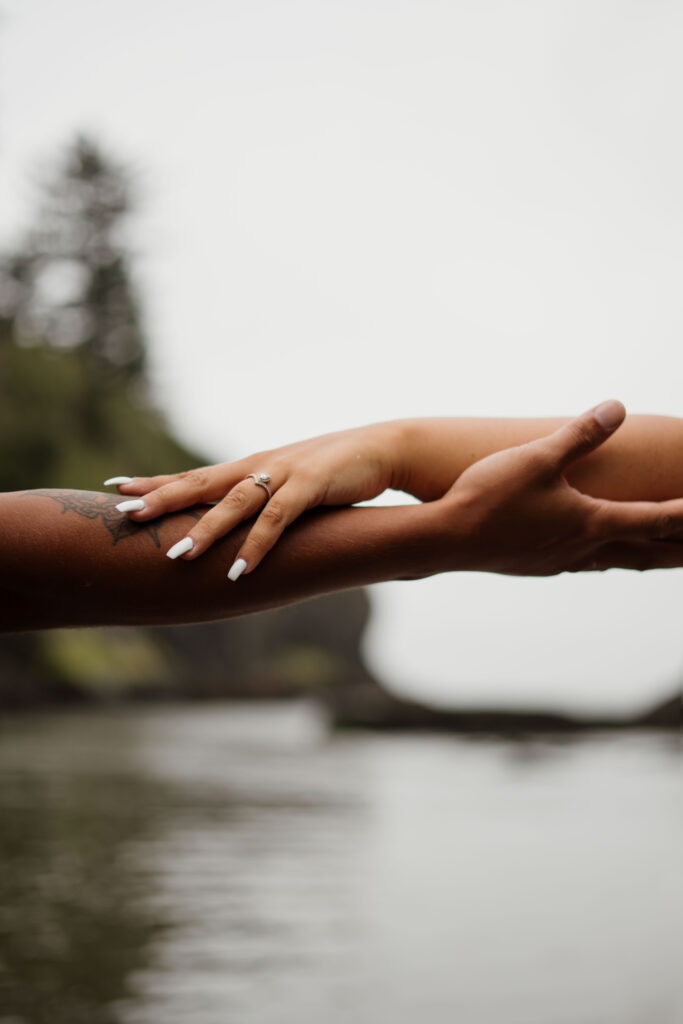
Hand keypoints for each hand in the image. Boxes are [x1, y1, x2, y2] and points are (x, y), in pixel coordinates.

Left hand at [106, 421, 399, 575]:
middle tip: (124, 514)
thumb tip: (238, 531)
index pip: (194, 475)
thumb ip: (264, 502)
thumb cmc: (334, 471)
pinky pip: (278, 518)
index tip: (117, 489)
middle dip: (162, 499)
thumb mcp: (291, 485)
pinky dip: (258, 544)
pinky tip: (240, 569)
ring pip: (235, 503)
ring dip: (207, 530)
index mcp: (250, 467)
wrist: (382, 448)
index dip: (156, 483)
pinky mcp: (310, 485)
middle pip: (200, 483)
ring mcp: (283, 474)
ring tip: (178, 555)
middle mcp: (259, 467)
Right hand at [432, 400, 682, 575]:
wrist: (446, 539)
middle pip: (644, 552)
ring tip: (652, 554)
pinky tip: (588, 554)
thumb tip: (616, 407)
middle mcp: (582, 548)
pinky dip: (603, 558)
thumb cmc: (491, 496)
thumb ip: (581, 433)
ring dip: (640, 557)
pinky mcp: (535, 566)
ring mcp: (558, 561)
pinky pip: (583, 564)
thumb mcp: (538, 456)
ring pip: (614, 561)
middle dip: (676, 552)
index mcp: (591, 521)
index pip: (655, 519)